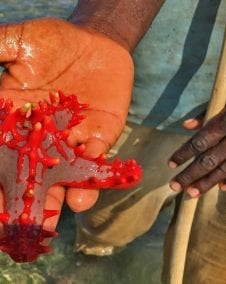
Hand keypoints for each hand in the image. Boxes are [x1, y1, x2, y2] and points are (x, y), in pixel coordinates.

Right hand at [0, 18, 132, 230]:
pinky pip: (98, 154)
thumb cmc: (54, 41)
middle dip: (32, 200)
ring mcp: (74, 137)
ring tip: (71, 208)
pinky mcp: (103, 133)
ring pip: (69, 172)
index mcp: (17, 119)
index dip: (0, 178)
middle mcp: (44, 136)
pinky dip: (96, 166)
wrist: (97, 41)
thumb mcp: (20, 43)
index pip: (4, 154)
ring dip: (70, 192)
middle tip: (29, 228)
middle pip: (35, 173)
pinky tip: (90, 178)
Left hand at [168, 106, 225, 197]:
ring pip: (225, 168)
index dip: (183, 153)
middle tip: (174, 186)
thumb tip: (186, 126)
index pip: (199, 142)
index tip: (170, 164)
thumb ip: (206, 111)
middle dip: (190, 174)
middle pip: (208, 160)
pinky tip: (222, 189)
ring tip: (191, 193)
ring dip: (207, 182)